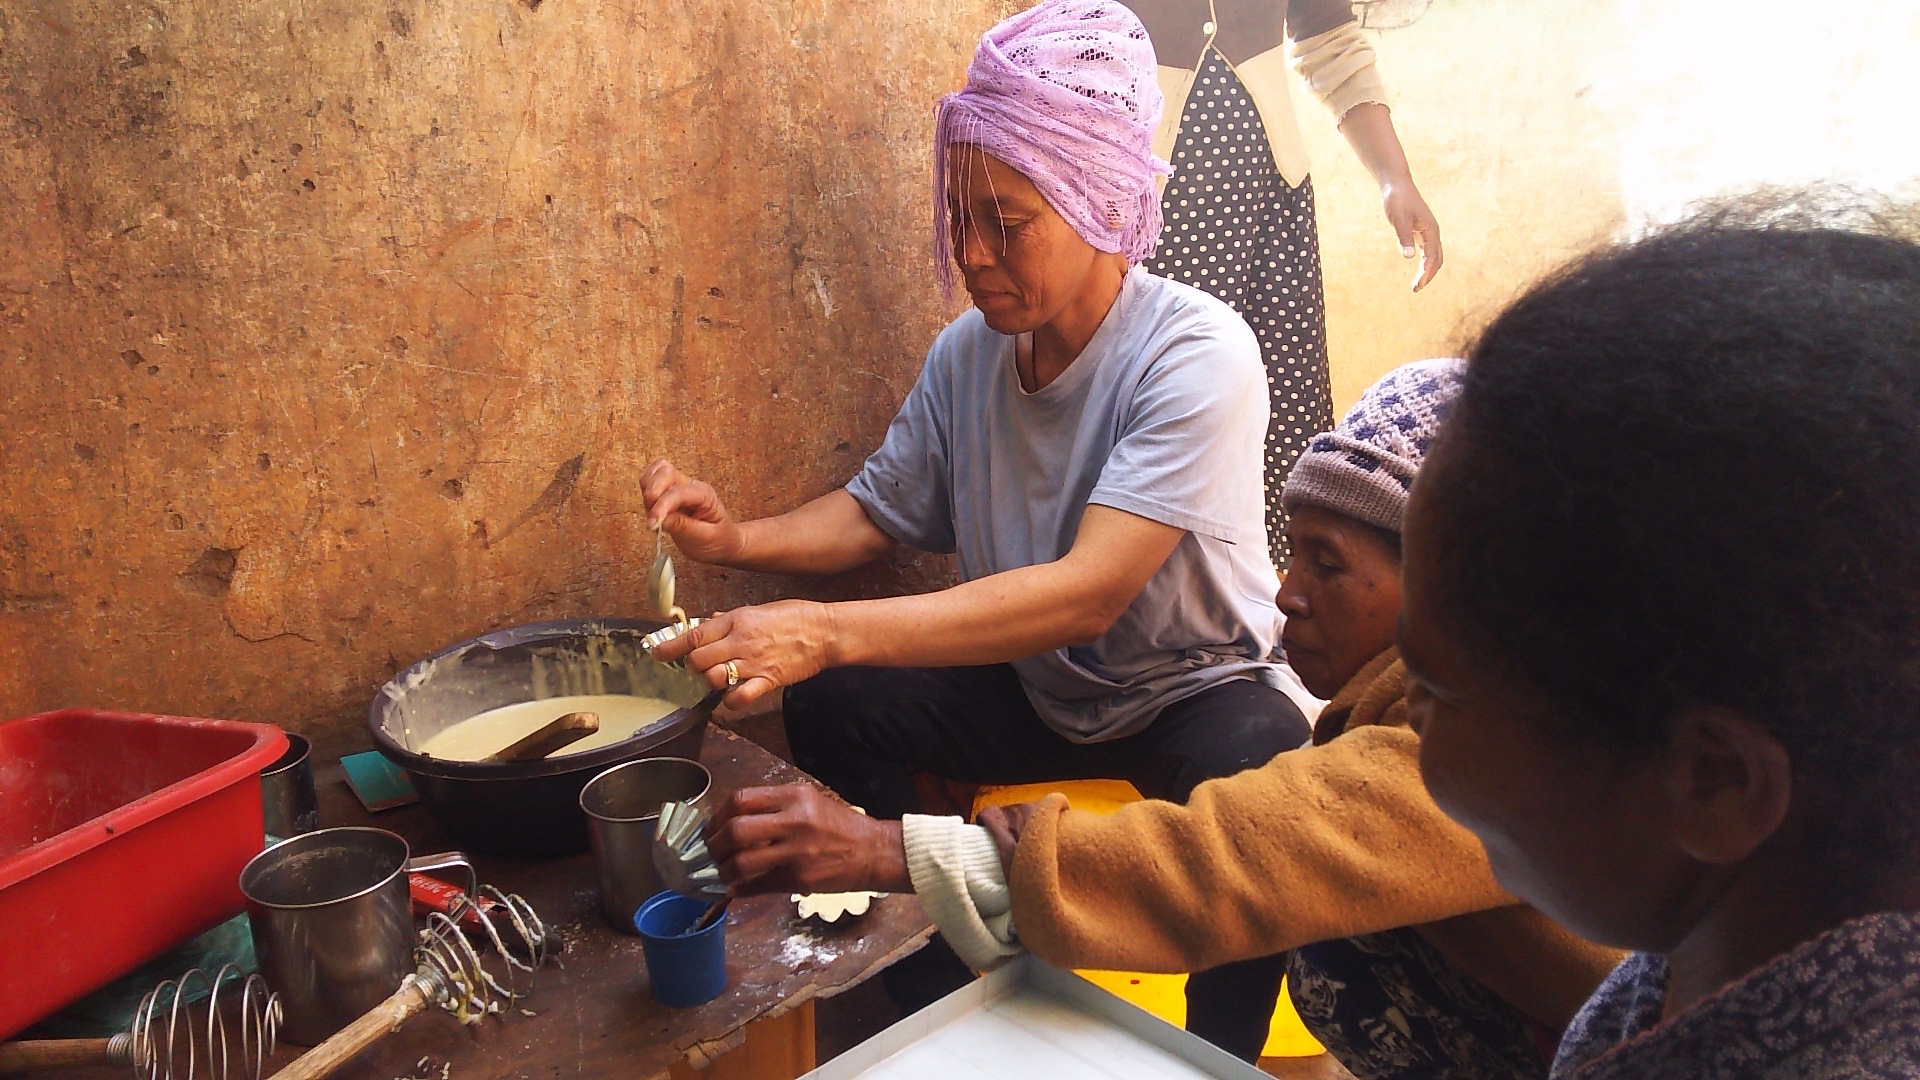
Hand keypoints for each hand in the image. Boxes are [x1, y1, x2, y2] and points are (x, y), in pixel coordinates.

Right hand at [641, 459, 745, 564]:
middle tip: (651, 517)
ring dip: (647, 491)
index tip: (652, 523)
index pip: (678, 492)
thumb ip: (682, 526)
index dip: (662, 506)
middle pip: (665, 472)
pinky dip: (645, 490)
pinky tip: (651, 509)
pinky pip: (652, 481)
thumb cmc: (718, 540)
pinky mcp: (669, 491)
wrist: (723, 542)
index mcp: (704, 495)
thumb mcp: (704, 538)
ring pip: (656, 473)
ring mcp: (680, 486)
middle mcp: (691, 485)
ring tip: (652, 515)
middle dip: (652, 492)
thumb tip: (660, 519)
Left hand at [649, 600, 834, 709]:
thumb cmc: (795, 616)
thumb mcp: (758, 608)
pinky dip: (731, 700)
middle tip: (701, 664)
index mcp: (737, 620)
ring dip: (711, 680)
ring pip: (714, 678)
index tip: (656, 652)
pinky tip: (734, 695)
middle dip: (694, 665)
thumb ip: (731, 618)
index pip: (694, 634)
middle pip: (698, 660)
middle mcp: (741, 642)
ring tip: (719, 677)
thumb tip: (710, 622)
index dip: (670, 645)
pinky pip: (739, 697)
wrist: (824, 631)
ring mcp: (753, 663)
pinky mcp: (768, 680)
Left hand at [705, 786, 911, 895]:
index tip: (714, 827)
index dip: (718, 815)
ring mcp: (796, 852)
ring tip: (724, 872)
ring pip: (742, 862)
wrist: (873, 852)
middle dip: (715, 845)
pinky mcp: (799, 879)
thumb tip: (732, 820)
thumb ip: (774, 806)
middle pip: (735, 830)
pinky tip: (737, 888)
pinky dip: (741, 889)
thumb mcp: (809, 801)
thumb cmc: (840, 826)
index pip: (740, 799)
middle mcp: (794, 820)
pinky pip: (758, 885)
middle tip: (713, 852)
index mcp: (794, 796)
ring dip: (725, 870)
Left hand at [1382, 181, 1443, 291]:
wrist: (1397, 184)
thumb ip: (1404, 237)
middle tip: (1416, 289)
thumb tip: (1409, 257)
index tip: (1416, 287)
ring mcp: (1428, 231)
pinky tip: (1416, 268)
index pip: (1432, 258)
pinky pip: (1427, 250)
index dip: (1426, 274)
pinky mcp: (1420, 230)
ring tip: (1417, 284)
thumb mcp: (1399, 219)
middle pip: (1436, 259)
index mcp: (1431, 230)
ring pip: (1433, 255)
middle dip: (1428, 275)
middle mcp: (1433, 232)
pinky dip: (1424, 262)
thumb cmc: (1397, 200)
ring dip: (1427, 270)